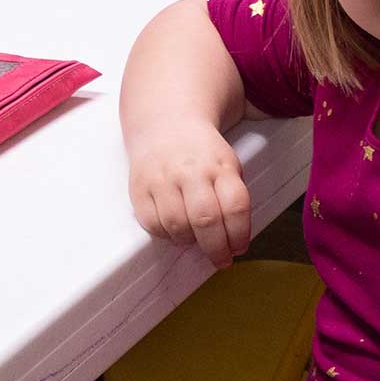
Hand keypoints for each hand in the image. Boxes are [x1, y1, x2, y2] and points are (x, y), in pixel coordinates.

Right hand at [127, 121, 253, 267]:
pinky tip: (175, 230)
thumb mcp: (228, 164)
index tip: (239, 247)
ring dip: (190, 242)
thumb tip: (236, 238)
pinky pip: (153, 224)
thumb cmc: (201, 152)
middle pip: (206, 220)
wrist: (165, 121)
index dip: (239, 234)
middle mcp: (191, 171)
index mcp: (220, 165)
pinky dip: (166, 235)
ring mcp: (163, 179)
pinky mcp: (140, 188)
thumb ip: (233, 196)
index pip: (235, 205)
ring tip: (196, 239)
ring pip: (178, 226)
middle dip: (216, 248)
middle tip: (221, 259)